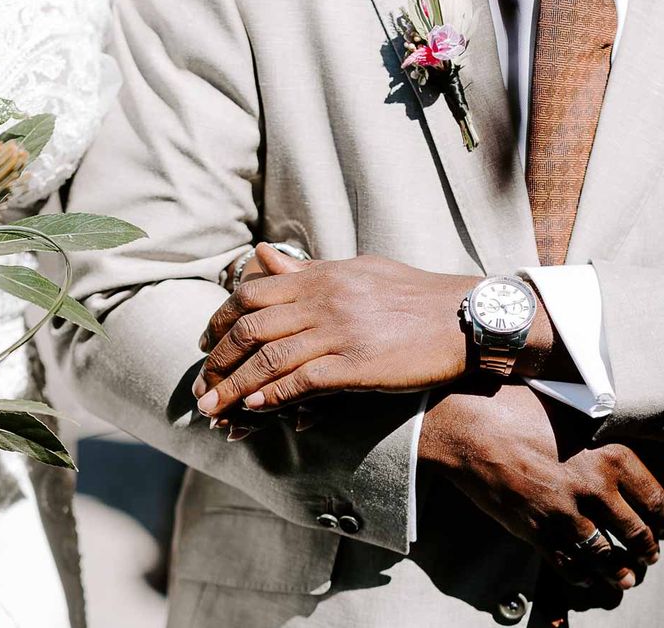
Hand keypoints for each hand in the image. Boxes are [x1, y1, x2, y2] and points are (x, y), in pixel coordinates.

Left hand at [194, 244, 477, 416]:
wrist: (464, 317)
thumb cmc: (411, 294)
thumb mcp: (356, 271)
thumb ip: (306, 270)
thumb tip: (263, 254)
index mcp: (320, 276)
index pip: (250, 293)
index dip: (218, 319)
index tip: (204, 343)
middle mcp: (323, 299)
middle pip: (250, 327)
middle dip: (217, 359)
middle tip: (200, 384)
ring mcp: (339, 331)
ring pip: (269, 358)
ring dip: (234, 386)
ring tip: (211, 409)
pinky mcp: (358, 364)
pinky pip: (304, 381)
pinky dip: (274, 396)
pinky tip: (254, 408)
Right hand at [421, 384, 663, 590]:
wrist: (464, 430)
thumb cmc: (509, 409)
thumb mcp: (560, 408)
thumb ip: (590, 425)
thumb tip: (604, 425)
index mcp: (606, 456)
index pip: (655, 497)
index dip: (663, 515)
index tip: (662, 522)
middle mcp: (592, 489)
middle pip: (637, 532)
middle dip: (646, 548)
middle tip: (648, 553)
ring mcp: (563, 514)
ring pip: (606, 556)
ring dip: (620, 570)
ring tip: (625, 575)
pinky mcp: (535, 530)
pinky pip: (568, 564)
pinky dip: (581, 574)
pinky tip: (586, 576)